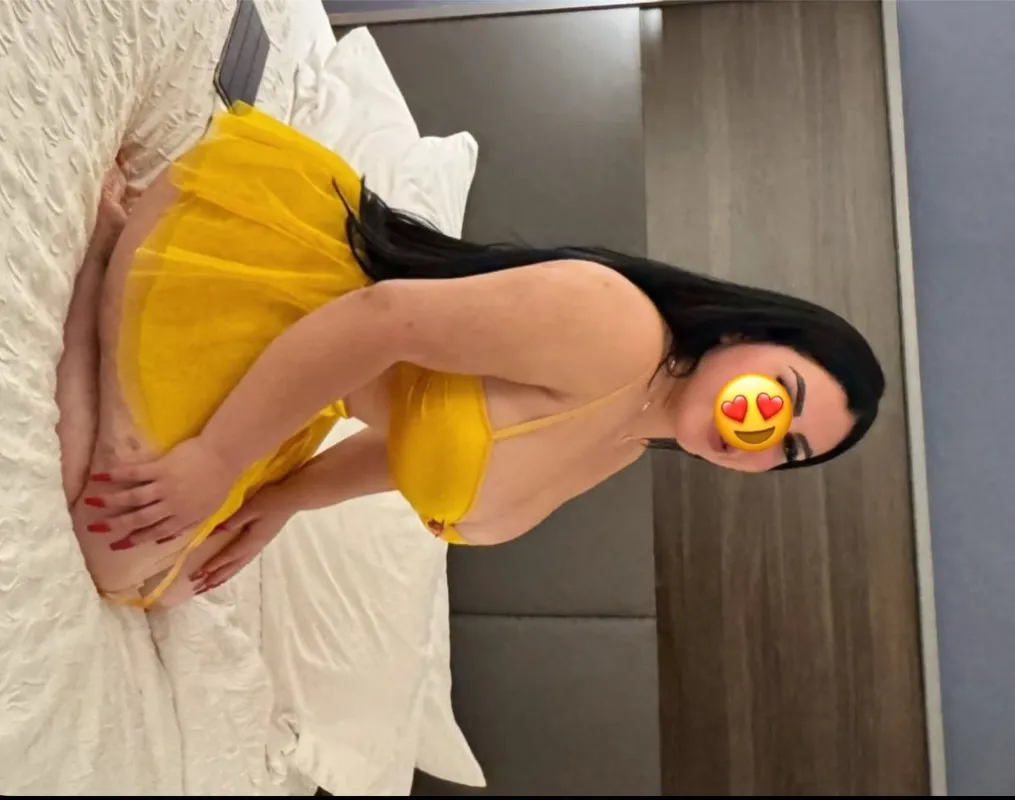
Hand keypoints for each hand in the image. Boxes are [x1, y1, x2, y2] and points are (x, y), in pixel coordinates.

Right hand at [90, 436, 238, 548]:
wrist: (224, 455)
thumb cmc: (218, 483)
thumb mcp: (206, 512)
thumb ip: (185, 526)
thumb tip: (161, 541)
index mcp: (183, 517)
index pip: (154, 532)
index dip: (134, 540)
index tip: (116, 545)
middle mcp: (171, 505)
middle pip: (139, 518)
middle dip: (115, 525)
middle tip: (94, 529)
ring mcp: (165, 486)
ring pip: (133, 497)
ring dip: (110, 501)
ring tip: (91, 503)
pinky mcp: (161, 467)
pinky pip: (135, 473)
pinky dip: (116, 475)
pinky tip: (99, 477)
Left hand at [190, 485, 293, 593]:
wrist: (292, 498)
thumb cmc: (271, 500)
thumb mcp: (251, 507)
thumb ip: (233, 520)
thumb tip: (214, 531)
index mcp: (253, 539)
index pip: (230, 555)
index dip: (215, 564)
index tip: (200, 573)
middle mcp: (255, 547)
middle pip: (233, 566)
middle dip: (216, 577)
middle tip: (198, 588)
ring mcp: (259, 546)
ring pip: (238, 566)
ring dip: (223, 577)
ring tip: (209, 586)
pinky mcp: (260, 542)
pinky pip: (243, 562)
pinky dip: (232, 570)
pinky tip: (228, 572)